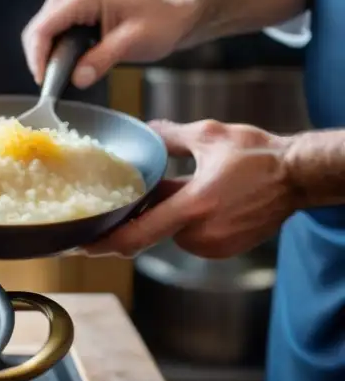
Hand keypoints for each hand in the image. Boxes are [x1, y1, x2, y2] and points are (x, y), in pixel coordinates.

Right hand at [21, 0, 199, 87]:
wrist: (179, 14)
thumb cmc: (163, 22)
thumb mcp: (134, 42)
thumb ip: (102, 59)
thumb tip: (76, 78)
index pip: (45, 25)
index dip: (38, 55)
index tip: (42, 80)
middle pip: (39, 24)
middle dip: (39, 54)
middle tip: (48, 80)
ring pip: (43, 23)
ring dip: (44, 48)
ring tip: (54, 71)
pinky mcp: (80, 6)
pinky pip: (54, 24)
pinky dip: (53, 43)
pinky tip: (64, 58)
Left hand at [85, 119, 300, 258]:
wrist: (299, 176)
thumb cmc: (259, 156)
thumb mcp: (209, 136)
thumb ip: (170, 136)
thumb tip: (147, 130)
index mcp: (193, 208)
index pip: (136, 236)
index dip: (103, 243)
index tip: (81, 245)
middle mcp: (201, 233)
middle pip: (151, 230)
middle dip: (138, 216)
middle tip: (126, 200)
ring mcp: (213, 245)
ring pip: (170, 231)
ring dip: (165, 214)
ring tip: (180, 187)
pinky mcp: (223, 249)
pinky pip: (189, 235)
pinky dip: (184, 220)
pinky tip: (198, 198)